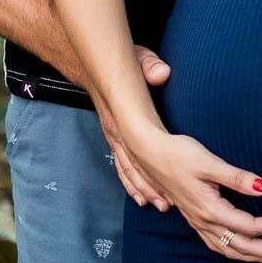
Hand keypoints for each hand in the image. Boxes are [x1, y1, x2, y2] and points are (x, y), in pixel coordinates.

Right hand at [97, 44, 173, 211]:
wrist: (94, 62)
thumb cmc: (120, 61)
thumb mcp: (136, 57)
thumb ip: (149, 65)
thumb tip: (162, 73)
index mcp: (121, 117)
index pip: (137, 150)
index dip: (151, 169)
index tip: (166, 185)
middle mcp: (115, 131)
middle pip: (132, 166)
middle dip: (149, 186)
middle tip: (166, 205)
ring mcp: (113, 134)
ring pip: (126, 168)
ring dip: (140, 187)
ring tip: (156, 205)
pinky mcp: (114, 134)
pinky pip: (121, 162)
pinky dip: (129, 180)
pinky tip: (137, 194)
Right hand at [122, 123, 261, 262]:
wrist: (151, 154)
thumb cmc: (180, 154)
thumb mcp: (210, 163)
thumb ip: (238, 178)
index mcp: (210, 209)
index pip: (249, 226)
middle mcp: (204, 222)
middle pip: (242, 246)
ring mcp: (199, 223)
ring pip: (230, 250)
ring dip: (255, 257)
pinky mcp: (195, 220)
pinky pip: (219, 246)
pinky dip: (237, 252)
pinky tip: (246, 252)